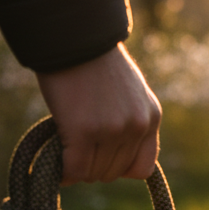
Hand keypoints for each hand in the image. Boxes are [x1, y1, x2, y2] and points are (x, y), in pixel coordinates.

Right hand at [36, 44, 161, 184]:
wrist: (73, 35)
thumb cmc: (94, 61)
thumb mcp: (129, 92)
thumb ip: (130, 120)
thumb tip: (115, 154)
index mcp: (151, 117)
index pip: (143, 168)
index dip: (120, 169)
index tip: (103, 159)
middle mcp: (137, 126)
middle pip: (115, 172)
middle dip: (94, 167)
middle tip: (76, 152)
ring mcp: (112, 130)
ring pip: (95, 173)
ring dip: (78, 168)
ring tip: (66, 152)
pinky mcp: (84, 131)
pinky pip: (76, 168)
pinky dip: (65, 174)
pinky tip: (57, 170)